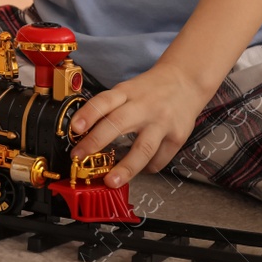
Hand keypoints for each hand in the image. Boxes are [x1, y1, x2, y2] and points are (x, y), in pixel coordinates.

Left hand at [67, 63, 211, 187]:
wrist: (186, 80)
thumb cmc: (151, 89)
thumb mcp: (128, 89)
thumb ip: (111, 107)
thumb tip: (85, 133)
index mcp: (127, 92)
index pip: (104, 101)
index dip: (88, 114)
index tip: (75, 128)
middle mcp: (144, 106)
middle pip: (118, 123)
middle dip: (97, 141)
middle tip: (80, 157)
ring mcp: (162, 122)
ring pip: (143, 148)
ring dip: (126, 167)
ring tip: (111, 181)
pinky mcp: (177, 137)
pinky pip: (159, 159)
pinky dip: (146, 168)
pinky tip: (138, 170)